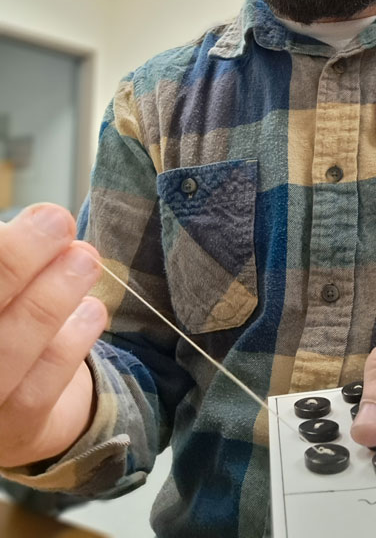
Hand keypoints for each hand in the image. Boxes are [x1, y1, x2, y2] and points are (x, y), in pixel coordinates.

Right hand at [0, 204, 106, 468]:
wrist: (16, 397)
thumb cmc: (4, 317)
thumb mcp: (5, 288)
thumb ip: (9, 258)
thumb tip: (40, 221)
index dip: (1, 251)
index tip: (37, 214)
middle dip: (15, 262)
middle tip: (57, 221)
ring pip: (5, 353)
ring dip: (50, 299)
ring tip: (85, 259)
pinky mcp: (12, 433)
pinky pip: (39, 389)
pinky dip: (71, 343)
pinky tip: (94, 309)